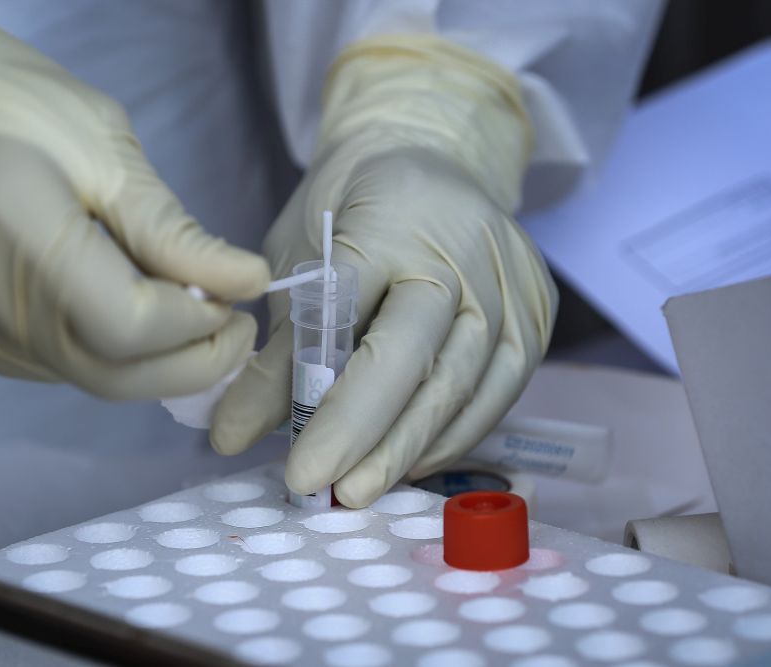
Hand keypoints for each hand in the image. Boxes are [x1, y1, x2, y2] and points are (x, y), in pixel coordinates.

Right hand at [0, 3, 268, 398]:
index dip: (198, 326)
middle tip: (231, 327)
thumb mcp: (101, 142)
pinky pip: (38, 367)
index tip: (238, 301)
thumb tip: (244, 283)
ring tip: (171, 305)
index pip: (129, 326)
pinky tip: (104, 305)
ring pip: (77, 377)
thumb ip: (172, 229)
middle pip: (108, 375)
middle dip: (188, 363)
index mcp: (12, 226)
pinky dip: (90, 348)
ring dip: (142, 356)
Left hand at [210, 35, 556, 505]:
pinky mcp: (538, 313)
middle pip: (417, 363)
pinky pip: (497, 392)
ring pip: (463, 387)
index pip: (351, 322)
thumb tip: (231, 438)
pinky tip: (408, 460)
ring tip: (363, 490)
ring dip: (410, 450)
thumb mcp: (296, 260)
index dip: (324, 406)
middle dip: (369, 440)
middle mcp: (462, 253)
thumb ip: (273, 353)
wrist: (432, 156)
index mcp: (389, 224)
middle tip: (328, 494)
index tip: (296, 471)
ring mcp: (511, 284)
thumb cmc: (351, 208)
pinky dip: (451, 435)